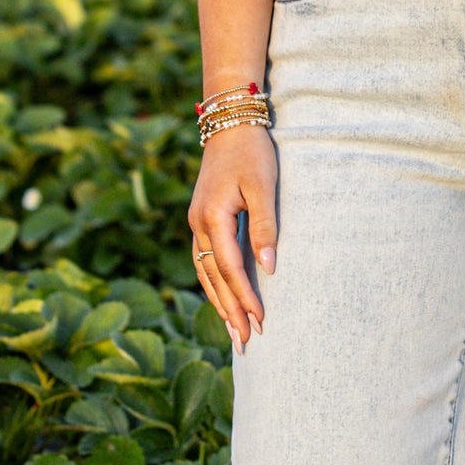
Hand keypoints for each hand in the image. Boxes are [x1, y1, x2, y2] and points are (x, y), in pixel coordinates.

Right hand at [188, 127, 279, 350]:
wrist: (230, 122)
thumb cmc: (252, 152)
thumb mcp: (264, 187)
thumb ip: (265, 227)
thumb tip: (268, 268)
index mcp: (211, 218)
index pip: (229, 268)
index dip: (244, 297)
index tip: (258, 321)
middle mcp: (198, 225)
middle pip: (213, 278)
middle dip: (230, 310)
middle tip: (245, 342)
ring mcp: (196, 223)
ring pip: (205, 273)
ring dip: (219, 302)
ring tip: (233, 331)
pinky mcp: (202, 219)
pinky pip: (204, 261)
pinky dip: (214, 284)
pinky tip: (223, 299)